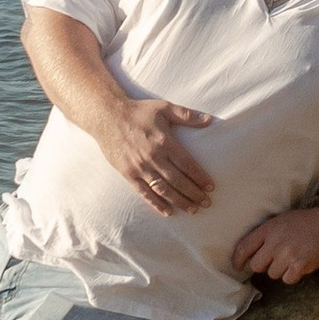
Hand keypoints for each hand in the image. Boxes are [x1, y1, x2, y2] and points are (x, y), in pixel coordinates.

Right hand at [93, 93, 214, 214]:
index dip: (200, 177)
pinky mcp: (128, 174)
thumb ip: (187, 115)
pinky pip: (144, 192)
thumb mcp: (164, 108)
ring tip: (193, 210)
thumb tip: (209, 120)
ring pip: (163, 189)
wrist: (107, 117)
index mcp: (164, 142)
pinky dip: (156, 203)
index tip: (211, 187)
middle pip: (178, 180)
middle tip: (207, 203)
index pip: (187, 164)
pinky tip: (168, 212)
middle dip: (194, 193)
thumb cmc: (138, 111)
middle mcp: (153, 157)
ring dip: (179, 201)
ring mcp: (140, 167)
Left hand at [230, 204, 318, 286]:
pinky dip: (294, 275)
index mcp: (269, 228)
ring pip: (273, 274)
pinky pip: (288, 279)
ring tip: (294, 258)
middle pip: (257, 265)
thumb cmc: (307, 222)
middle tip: (277, 259)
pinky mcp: (299, 265)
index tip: (237, 267)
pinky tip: (301, 264)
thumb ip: (267, 234)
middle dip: (265, 265)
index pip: (244, 247)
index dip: (237, 260)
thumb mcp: (282, 220)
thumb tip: (252, 253)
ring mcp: (287, 254)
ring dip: (282, 270)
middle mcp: (275, 241)